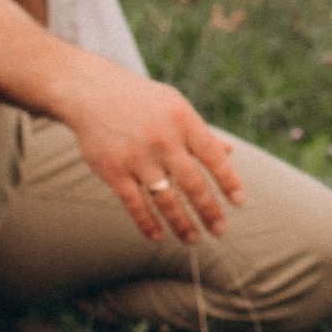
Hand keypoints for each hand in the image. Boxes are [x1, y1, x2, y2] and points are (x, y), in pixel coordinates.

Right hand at [56, 51, 244, 246]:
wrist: (92, 91)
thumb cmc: (142, 101)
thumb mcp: (175, 107)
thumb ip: (200, 132)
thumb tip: (229, 152)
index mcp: (183, 120)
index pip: (212, 156)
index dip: (228, 180)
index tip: (239, 202)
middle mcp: (163, 139)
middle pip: (193, 183)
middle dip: (209, 210)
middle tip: (220, 230)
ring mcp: (137, 156)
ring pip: (166, 198)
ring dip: (182, 223)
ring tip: (194, 239)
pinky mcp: (113, 170)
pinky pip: (135, 204)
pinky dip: (148, 223)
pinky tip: (159, 237)